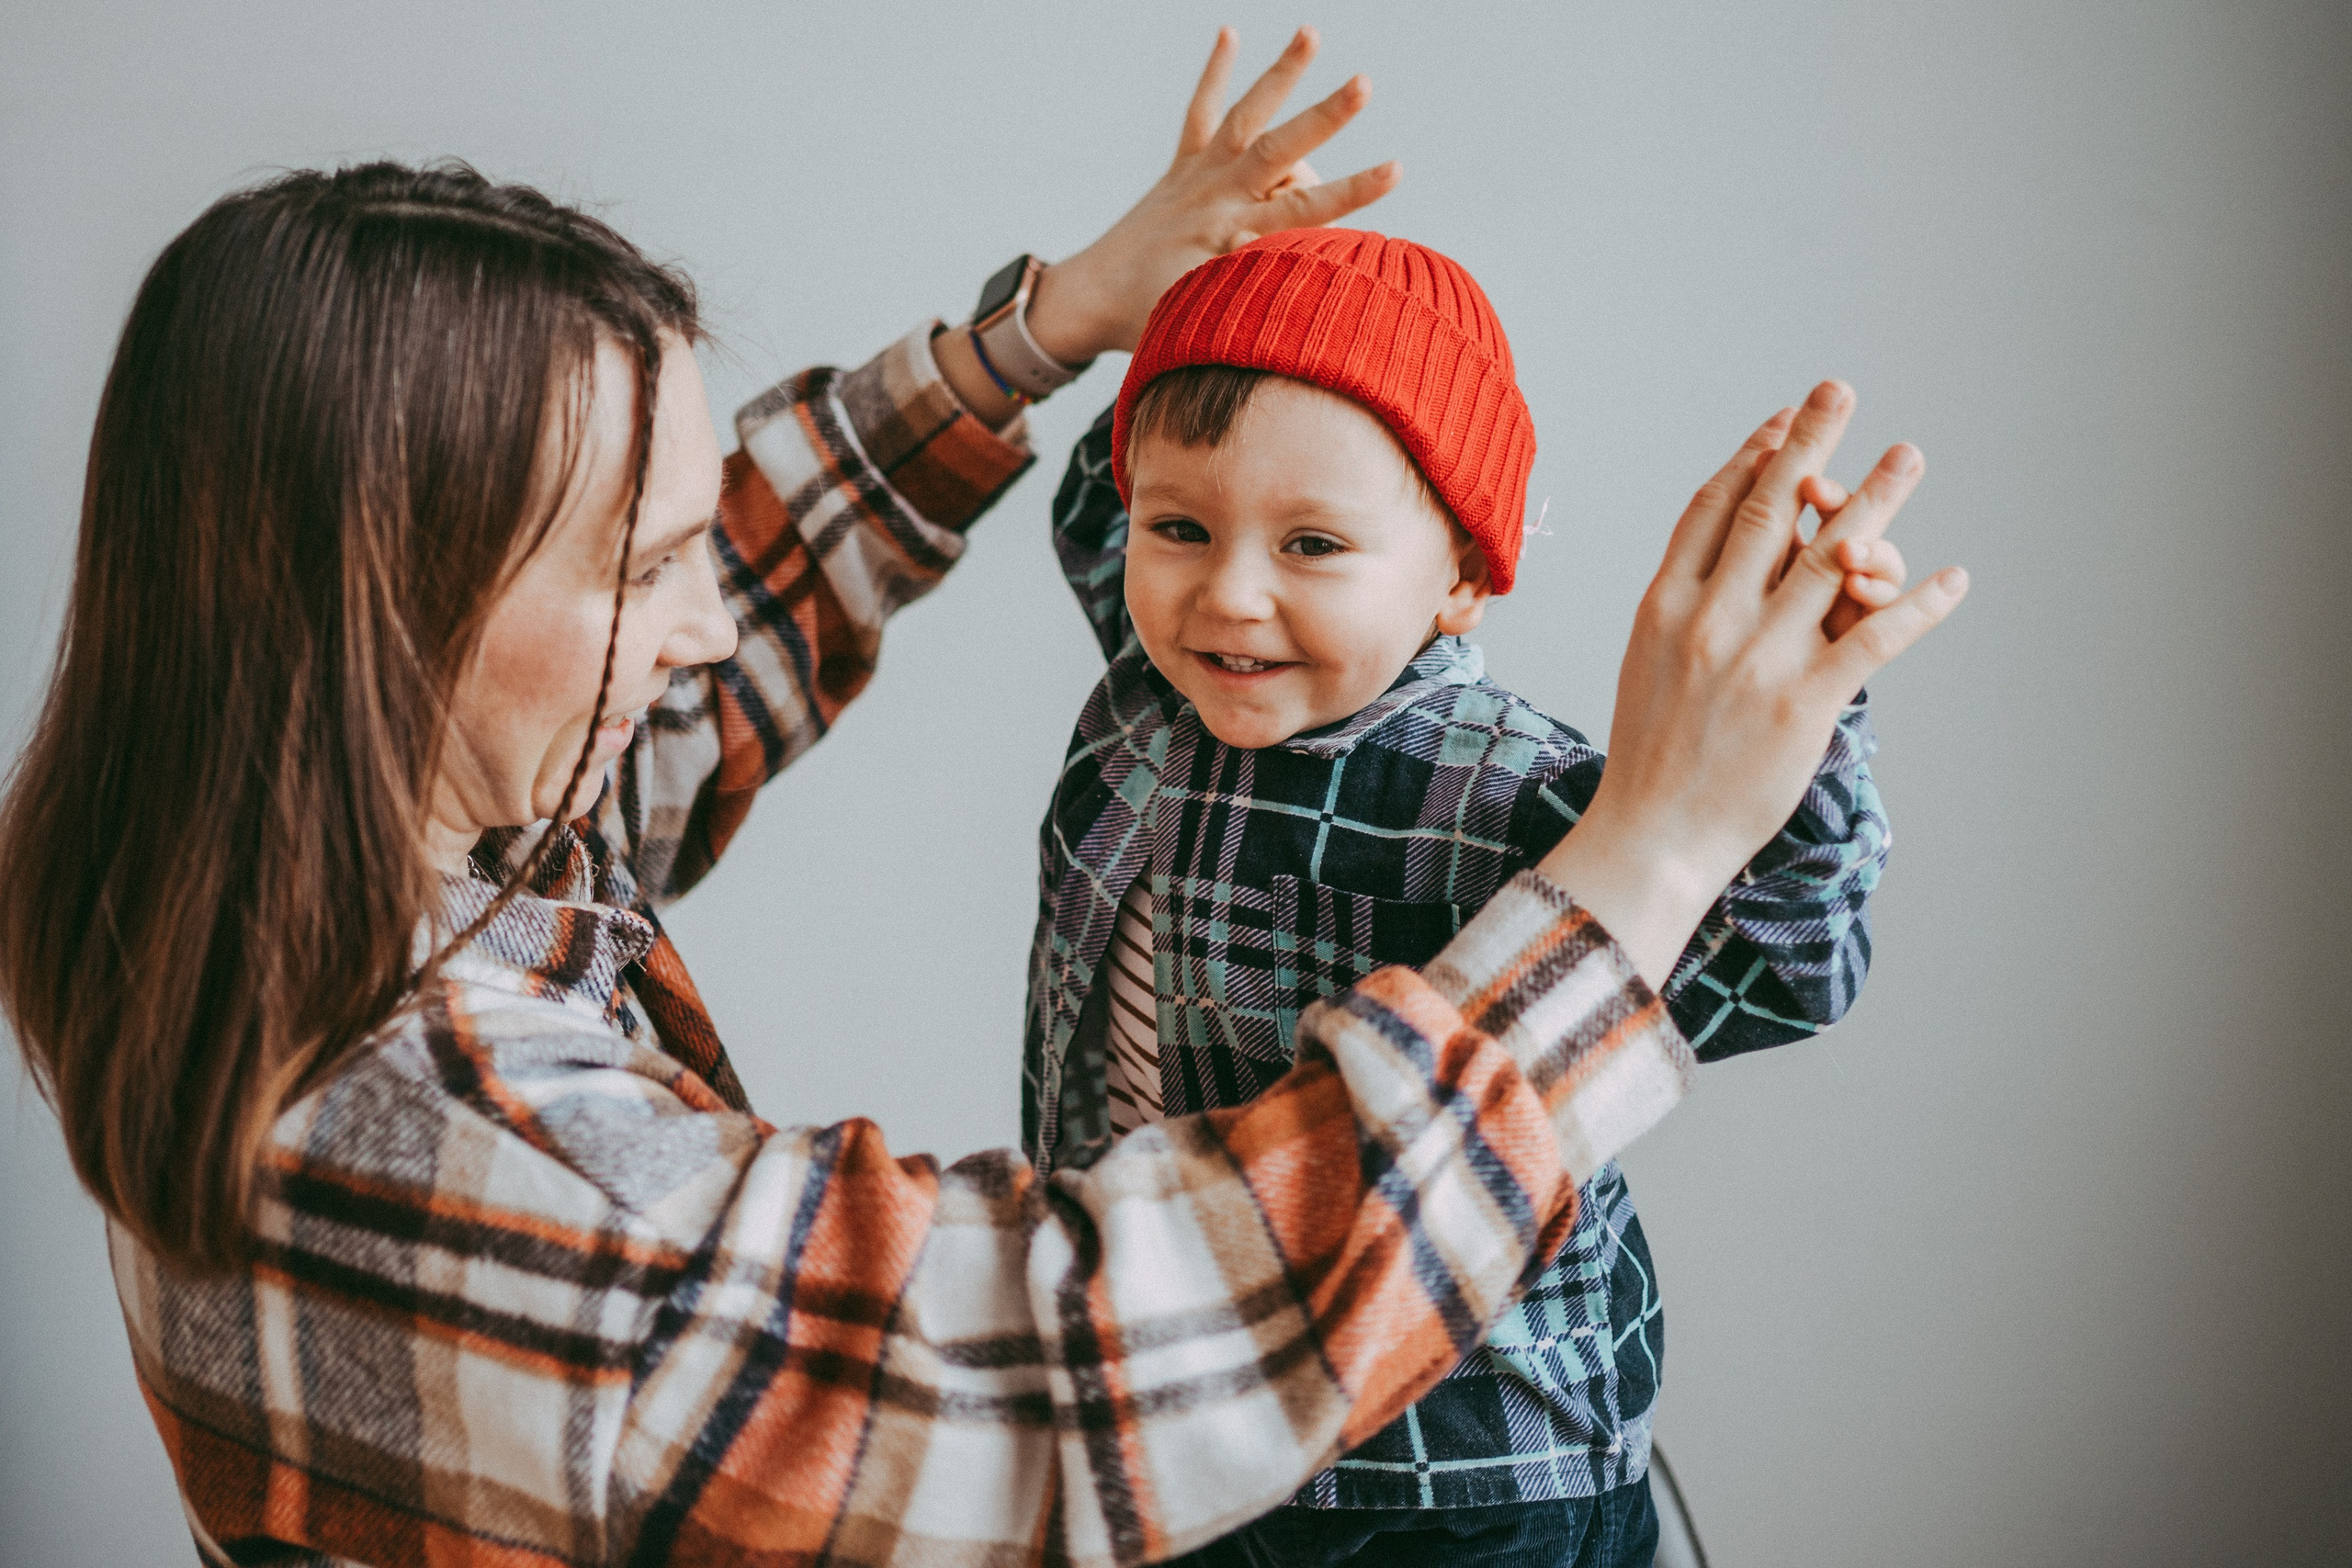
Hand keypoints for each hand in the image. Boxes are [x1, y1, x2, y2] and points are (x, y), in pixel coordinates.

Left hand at [1026, 26, 1401, 364]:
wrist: (1091, 297)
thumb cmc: (1152, 320)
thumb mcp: (1205, 323)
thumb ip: (1250, 300)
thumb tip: (1302, 290)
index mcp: (1231, 238)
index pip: (1305, 212)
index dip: (1352, 193)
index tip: (1395, 170)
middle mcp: (1217, 198)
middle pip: (1280, 150)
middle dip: (1324, 117)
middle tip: (1364, 84)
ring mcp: (1198, 175)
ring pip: (1244, 116)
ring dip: (1280, 74)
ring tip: (1310, 31)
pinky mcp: (1181, 167)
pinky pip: (1198, 114)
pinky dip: (1213, 74)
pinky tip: (1228, 34)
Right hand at [1536, 382, 1968, 985]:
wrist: (1652, 835)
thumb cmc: (1654, 756)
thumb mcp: (1652, 663)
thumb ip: (1693, 608)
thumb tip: (1747, 559)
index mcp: (1665, 604)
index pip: (1713, 508)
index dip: (1752, 457)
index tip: (1784, 420)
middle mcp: (1710, 619)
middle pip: (1772, 512)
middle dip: (1811, 445)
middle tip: (1840, 391)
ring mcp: (1758, 659)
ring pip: (1830, 559)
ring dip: (1879, 501)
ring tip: (1908, 455)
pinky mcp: (1803, 703)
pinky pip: (1875, 638)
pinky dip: (1920, 605)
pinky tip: (1954, 580)